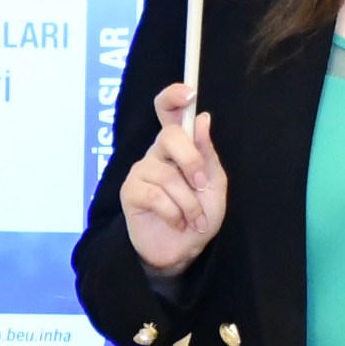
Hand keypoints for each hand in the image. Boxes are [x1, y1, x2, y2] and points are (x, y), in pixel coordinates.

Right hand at [120, 82, 226, 277]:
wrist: (183, 251)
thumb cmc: (199, 216)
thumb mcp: (213, 184)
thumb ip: (207, 153)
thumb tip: (202, 118)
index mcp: (178, 147)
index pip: (167, 111)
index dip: (174, 96)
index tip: (189, 93)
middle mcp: (156, 153)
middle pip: (169, 136)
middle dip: (192, 161)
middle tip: (202, 185)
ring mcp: (141, 171)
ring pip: (167, 175)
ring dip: (188, 202)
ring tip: (193, 218)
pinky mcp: (131, 193)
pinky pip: (155, 195)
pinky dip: (174, 213)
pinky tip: (177, 222)